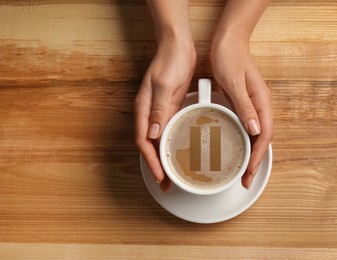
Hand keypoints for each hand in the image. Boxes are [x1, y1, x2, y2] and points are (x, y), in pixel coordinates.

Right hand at [135, 40, 195, 190]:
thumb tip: (153, 134)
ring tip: (173, 174)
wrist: (178, 46)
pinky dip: (171, 145)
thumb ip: (158, 109)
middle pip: (149, 145)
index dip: (150, 161)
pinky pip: (168, 131)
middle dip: (156, 166)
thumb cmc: (170, 62)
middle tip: (166, 184)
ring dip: (163, 158)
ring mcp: (159, 112)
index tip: (160, 176)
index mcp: (144, 109)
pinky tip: (179, 152)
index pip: (143, 141)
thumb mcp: (164, 85)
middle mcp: (149, 113)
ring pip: (158, 141)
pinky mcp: (170, 108)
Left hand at [210, 36, 272, 188]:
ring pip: (256, 135)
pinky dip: (245, 141)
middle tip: (245, 180)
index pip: (264, 135)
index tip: (249, 173)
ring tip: (242, 171)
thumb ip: (245, 107)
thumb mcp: (235, 83)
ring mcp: (254, 105)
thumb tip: (255, 130)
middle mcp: (261, 106)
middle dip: (255, 161)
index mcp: (262, 102)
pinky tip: (237, 148)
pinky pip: (248, 127)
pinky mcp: (245, 103)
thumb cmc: (231, 59)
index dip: (257, 156)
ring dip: (250, 154)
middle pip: (262, 139)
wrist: (229, 42)